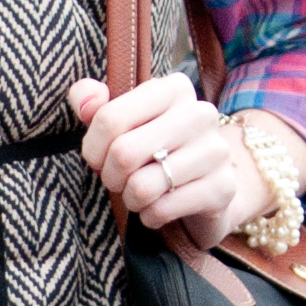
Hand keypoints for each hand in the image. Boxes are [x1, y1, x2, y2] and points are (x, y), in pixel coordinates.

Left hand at [70, 73, 263, 251]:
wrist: (209, 187)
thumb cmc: (155, 150)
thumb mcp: (122, 121)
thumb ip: (92, 102)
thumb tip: (84, 101)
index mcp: (174, 89)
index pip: (110, 118)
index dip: (92, 148)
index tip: (98, 158)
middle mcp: (200, 113)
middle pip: (123, 153)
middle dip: (110, 176)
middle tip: (118, 180)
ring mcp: (215, 151)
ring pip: (142, 187)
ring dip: (130, 199)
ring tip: (140, 194)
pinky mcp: (221, 188)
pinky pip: (161, 210)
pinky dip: (149, 216)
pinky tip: (158, 208)